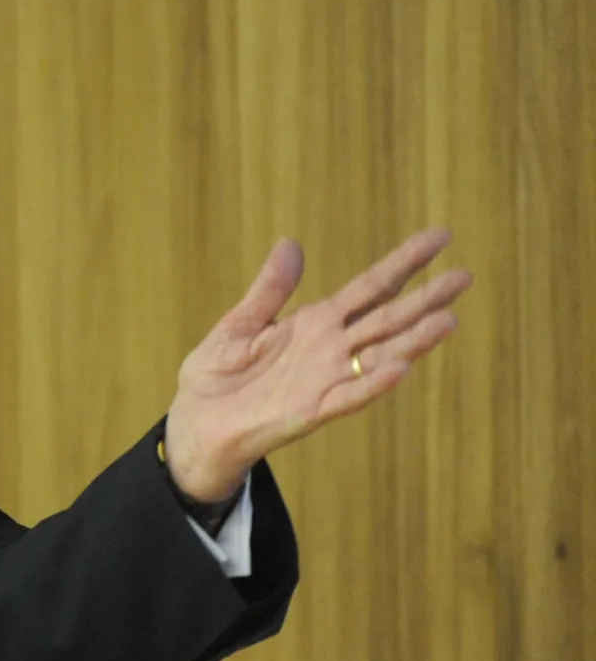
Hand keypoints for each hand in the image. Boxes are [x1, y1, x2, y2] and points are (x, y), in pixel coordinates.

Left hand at [162, 228, 470, 501]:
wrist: (195, 423)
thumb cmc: (217, 376)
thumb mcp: (240, 323)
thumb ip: (270, 289)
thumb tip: (290, 243)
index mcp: (315, 323)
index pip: (371, 287)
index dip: (405, 263)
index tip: (440, 237)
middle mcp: (330, 349)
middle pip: (387, 318)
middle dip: (426, 298)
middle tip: (466, 276)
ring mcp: (325, 379)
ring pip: (379, 356)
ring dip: (413, 341)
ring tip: (448, 320)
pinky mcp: (311, 410)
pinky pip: (348, 396)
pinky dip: (372, 384)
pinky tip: (399, 369)